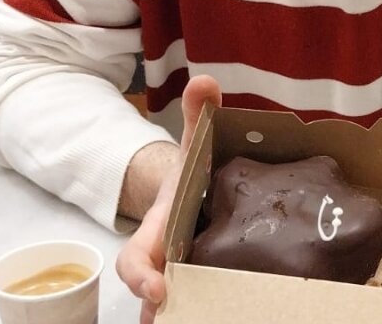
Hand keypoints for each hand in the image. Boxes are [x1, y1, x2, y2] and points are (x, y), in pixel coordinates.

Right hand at [116, 75, 221, 323]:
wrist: (196, 192)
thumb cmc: (192, 172)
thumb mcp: (194, 143)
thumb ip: (198, 114)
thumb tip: (204, 80)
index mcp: (157, 233)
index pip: (133, 263)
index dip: (140, 278)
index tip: (159, 290)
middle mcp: (167, 264)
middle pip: (157, 305)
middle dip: (172, 313)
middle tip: (195, 315)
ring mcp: (187, 281)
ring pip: (185, 312)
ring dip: (199, 315)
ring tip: (224, 316)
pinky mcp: (212, 289)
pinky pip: (210, 310)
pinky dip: (220, 312)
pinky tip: (247, 311)